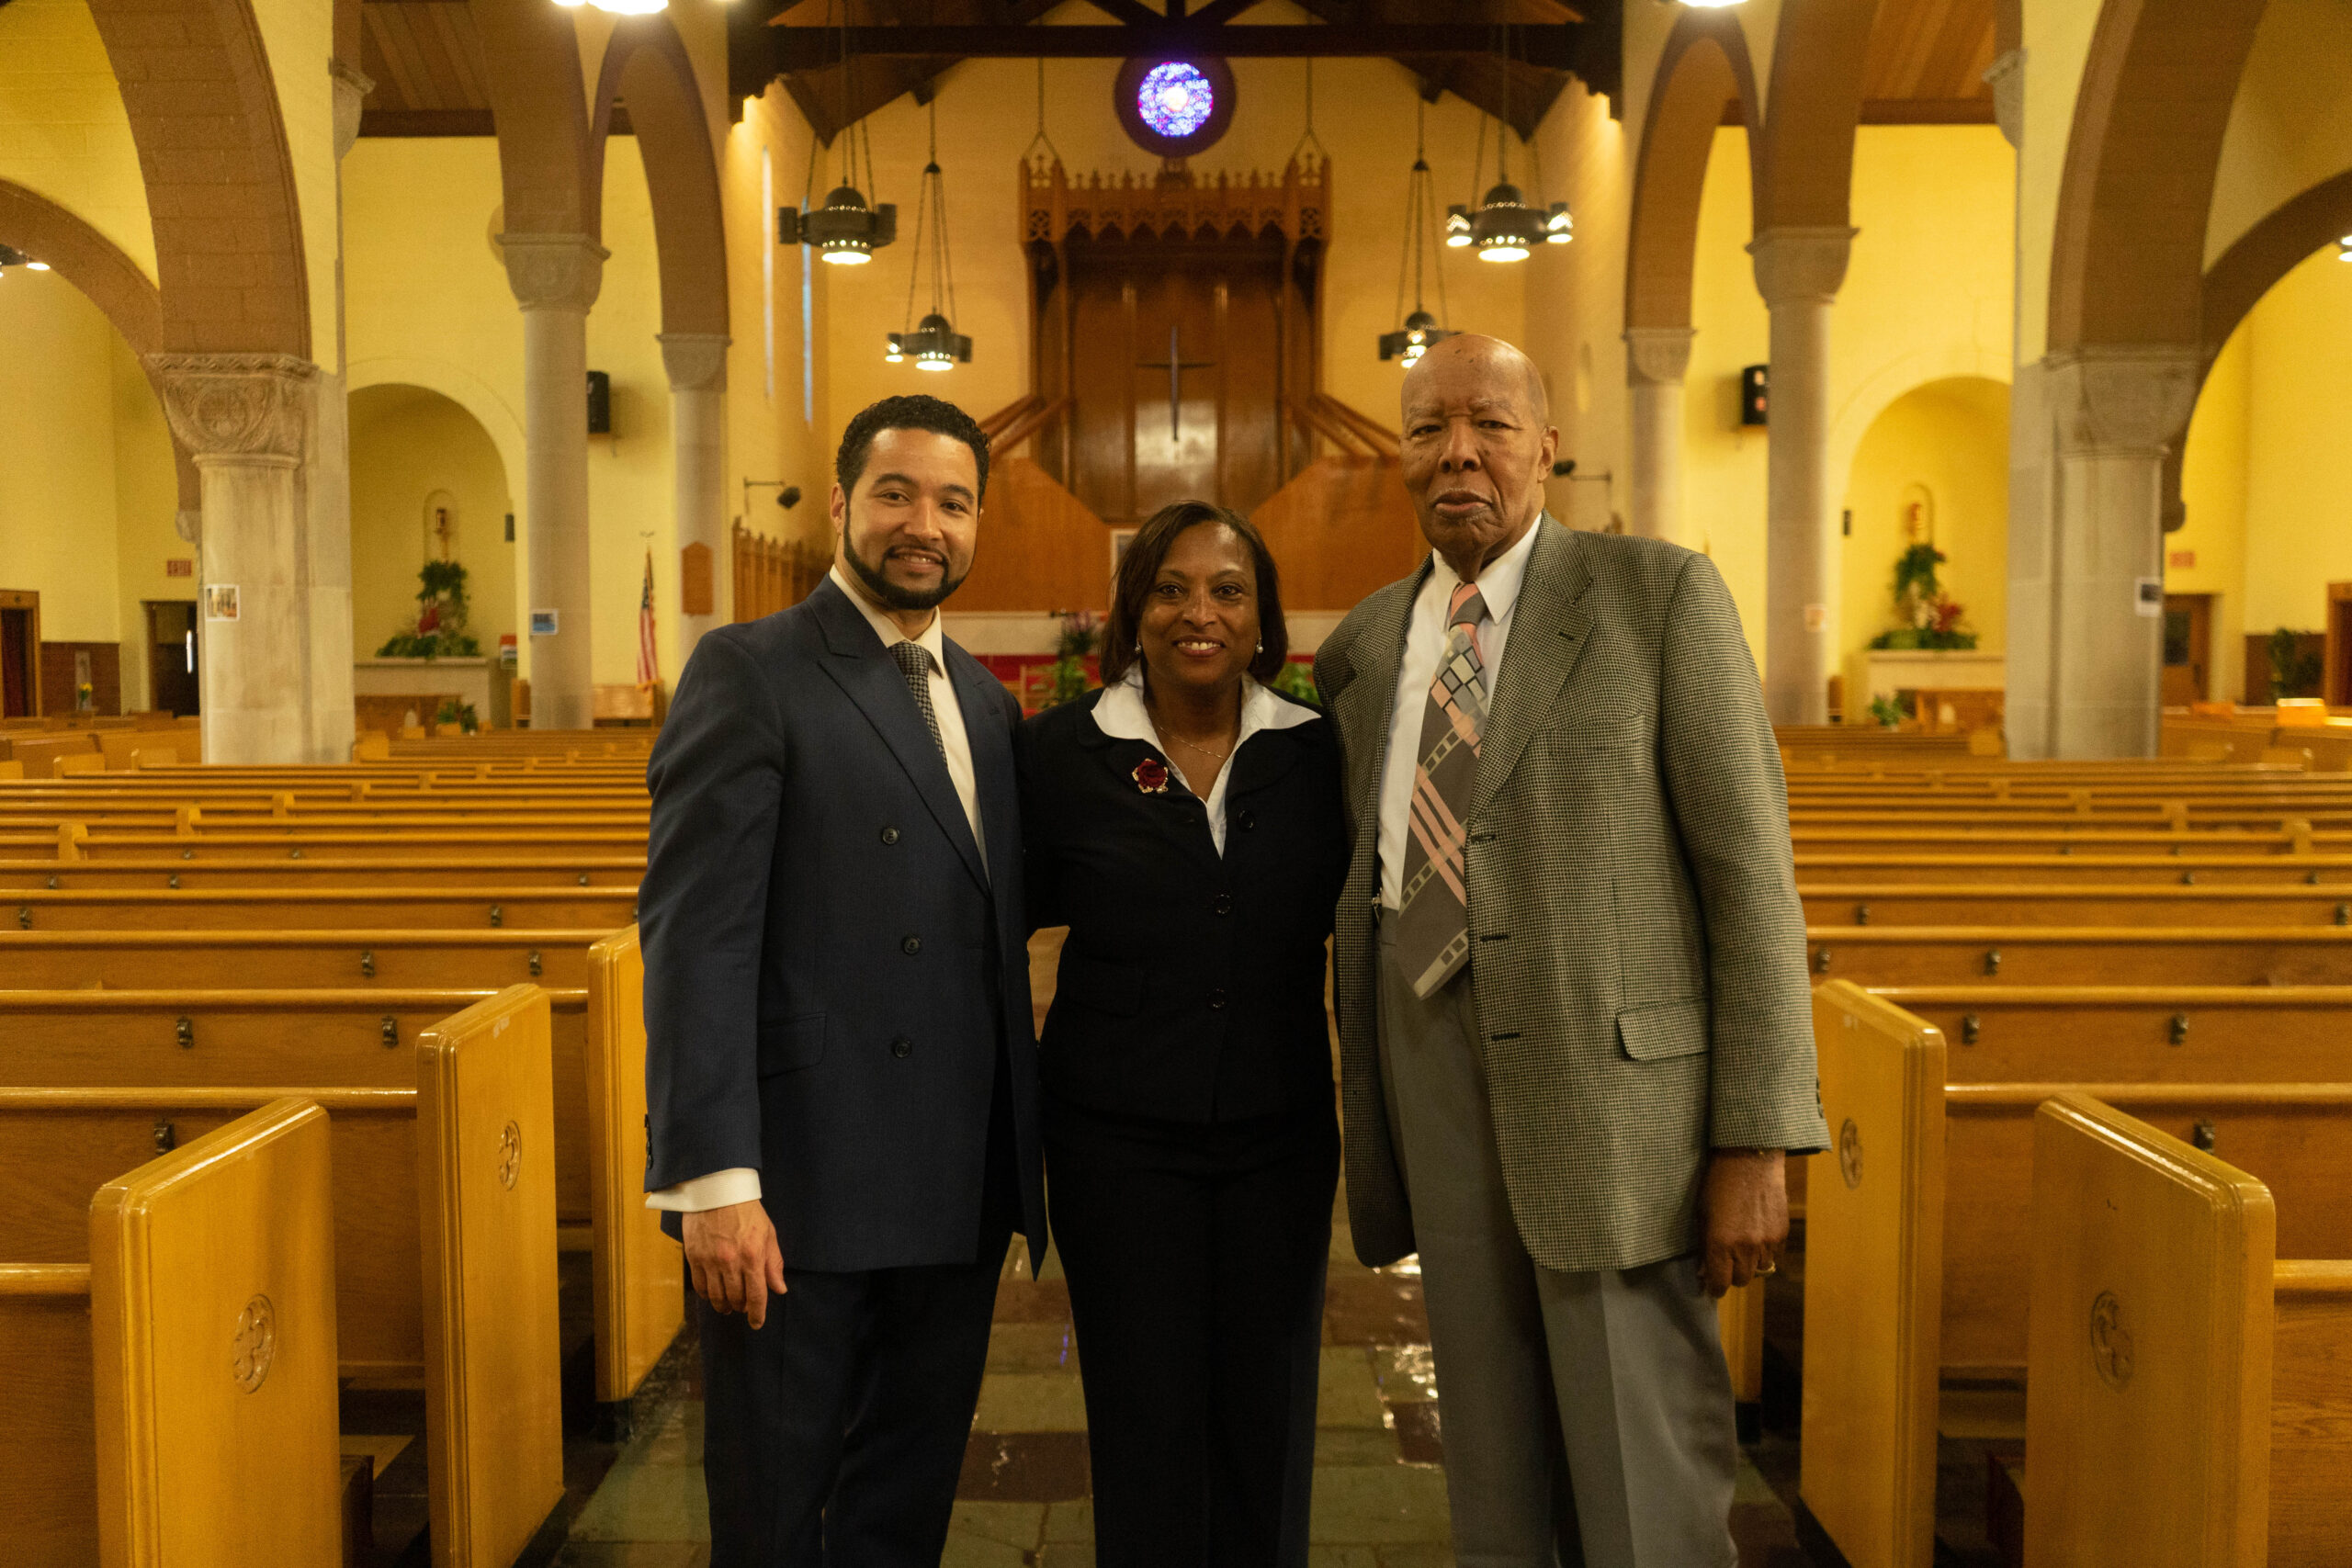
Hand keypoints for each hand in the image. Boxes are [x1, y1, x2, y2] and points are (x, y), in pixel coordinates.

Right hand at [682, 1199, 787, 1329]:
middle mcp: (731, 1262)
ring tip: (728, 1306)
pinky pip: (700, 1286)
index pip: (757, 1296)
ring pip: (716, 1297)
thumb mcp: (768, 1233)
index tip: (757, 1323)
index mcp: (753, 1256)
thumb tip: (779, 1289)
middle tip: (743, 1308)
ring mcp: (710, 1261)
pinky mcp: (694, 1257)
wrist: (717, 1190)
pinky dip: (707, 1295)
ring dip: (723, 1306)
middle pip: (735, 1299)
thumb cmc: (747, 1210)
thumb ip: (774, 1263)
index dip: (757, 1314)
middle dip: (741, 1308)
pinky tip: (712, 1294)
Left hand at [1700, 1148, 1787, 1297]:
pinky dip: (1766, 1252)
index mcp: (1720, 1244)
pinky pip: (1775, 1255)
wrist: (1749, 1159)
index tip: (1712, 1284)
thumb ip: (1704, 1246)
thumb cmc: (1718, 1183)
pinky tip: (1757, 1235)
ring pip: (1761, 1270)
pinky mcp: (1782, 1234)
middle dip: (1733, 1275)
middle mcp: (1745, 1248)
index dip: (1715, 1287)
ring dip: (1751, 1264)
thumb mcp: (1702, 1214)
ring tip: (1743, 1245)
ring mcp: (1767, 1242)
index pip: (1720, 1284)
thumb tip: (1704, 1273)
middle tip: (1726, 1261)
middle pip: (1742, 1281)